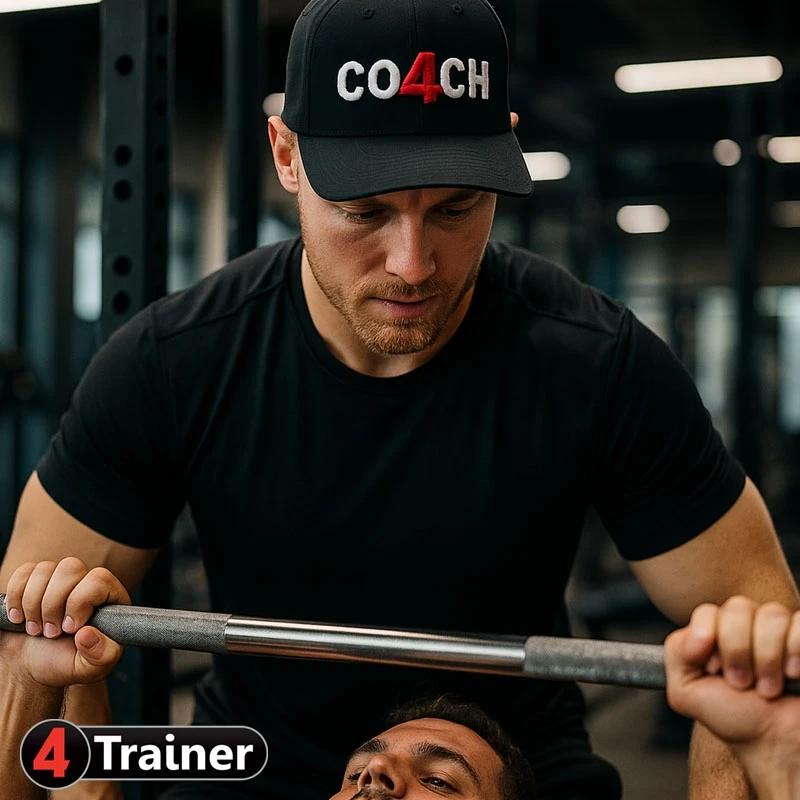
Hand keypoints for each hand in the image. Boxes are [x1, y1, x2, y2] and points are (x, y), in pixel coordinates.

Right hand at [1, 557, 129, 687]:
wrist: (30, 666)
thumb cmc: (64, 664)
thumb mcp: (89, 669)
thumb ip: (102, 655)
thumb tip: (88, 634)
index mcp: (109, 599)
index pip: (99, 579)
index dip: (79, 602)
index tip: (69, 629)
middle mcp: (86, 583)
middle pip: (70, 568)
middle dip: (53, 604)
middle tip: (50, 633)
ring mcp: (59, 580)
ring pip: (45, 569)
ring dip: (33, 604)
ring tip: (36, 630)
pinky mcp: (33, 581)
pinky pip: (23, 572)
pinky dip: (16, 596)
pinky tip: (19, 618)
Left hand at [665, 598, 799, 752]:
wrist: (777, 745)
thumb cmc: (735, 718)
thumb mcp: (686, 691)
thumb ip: (675, 654)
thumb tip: (695, 634)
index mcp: (716, 632)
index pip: (708, 611)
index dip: (710, 639)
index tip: (715, 671)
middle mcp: (746, 626)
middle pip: (739, 607)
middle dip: (738, 651)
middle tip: (742, 683)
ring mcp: (778, 631)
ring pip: (771, 613)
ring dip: (768, 658)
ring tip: (768, 688)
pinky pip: (799, 623)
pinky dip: (795, 651)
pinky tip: (793, 674)